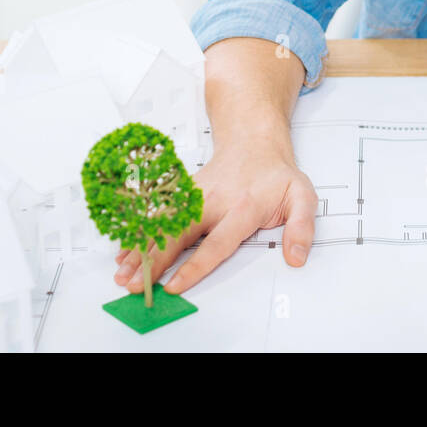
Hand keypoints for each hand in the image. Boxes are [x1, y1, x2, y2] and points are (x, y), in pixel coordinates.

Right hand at [113, 129, 317, 294]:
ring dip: (141, 249)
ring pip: (163, 225)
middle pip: (179, 234)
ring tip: (123, 273)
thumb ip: (302, 227)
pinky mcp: (183, 194)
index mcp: (243, 207)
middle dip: (156, 260)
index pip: (217, 243)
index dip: (195, 266)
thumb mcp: (302, 196)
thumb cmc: (275, 174)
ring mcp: (194, 196)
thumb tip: (296, 257)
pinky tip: (124, 252)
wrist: (254, 141)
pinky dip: (140, 234)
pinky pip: (158, 216)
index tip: (176, 284)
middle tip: (137, 284)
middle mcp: (213, 201)